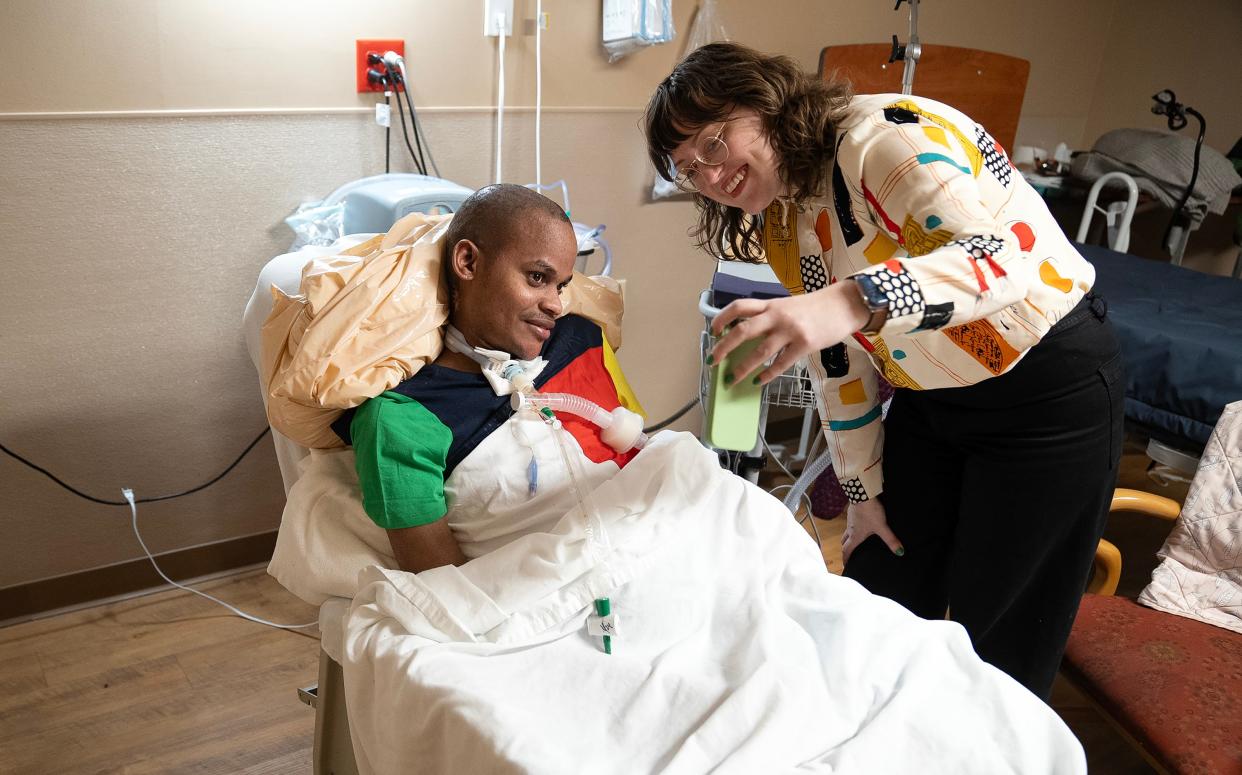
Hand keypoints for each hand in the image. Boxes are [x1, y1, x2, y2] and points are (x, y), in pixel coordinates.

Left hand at [710, 281, 869, 385]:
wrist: (843, 305)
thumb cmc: (815, 308)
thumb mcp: (787, 305)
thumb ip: (769, 316)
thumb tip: (747, 334)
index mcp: (770, 305)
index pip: (739, 307)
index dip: (722, 318)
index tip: (713, 331)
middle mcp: (777, 316)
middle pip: (743, 331)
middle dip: (724, 347)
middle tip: (713, 360)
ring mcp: (790, 330)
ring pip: (760, 352)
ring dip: (743, 368)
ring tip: (732, 379)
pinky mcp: (804, 344)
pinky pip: (782, 363)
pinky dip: (768, 374)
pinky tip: (759, 381)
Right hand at [841, 497, 903, 565]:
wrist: (862, 494)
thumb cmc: (870, 513)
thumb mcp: (882, 527)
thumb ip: (890, 540)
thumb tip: (900, 552)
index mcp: (855, 536)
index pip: (847, 550)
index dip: (846, 559)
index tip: (845, 565)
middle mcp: (850, 529)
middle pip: (844, 542)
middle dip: (846, 548)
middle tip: (849, 554)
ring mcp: (850, 520)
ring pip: (846, 531)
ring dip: (848, 537)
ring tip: (854, 540)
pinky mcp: (852, 512)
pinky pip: (850, 523)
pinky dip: (852, 527)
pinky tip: (859, 524)